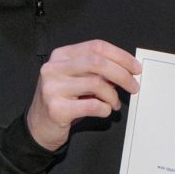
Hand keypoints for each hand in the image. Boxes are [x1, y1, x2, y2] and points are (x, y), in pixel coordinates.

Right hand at [26, 39, 141, 150]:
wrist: (38, 127)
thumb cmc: (63, 100)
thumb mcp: (76, 78)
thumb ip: (95, 70)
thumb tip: (126, 69)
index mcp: (60, 55)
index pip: (96, 46)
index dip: (120, 56)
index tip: (136, 68)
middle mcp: (53, 68)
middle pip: (97, 62)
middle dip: (122, 74)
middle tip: (133, 86)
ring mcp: (52, 88)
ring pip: (96, 84)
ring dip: (113, 96)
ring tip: (114, 103)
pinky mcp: (56, 109)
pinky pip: (92, 106)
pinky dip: (105, 109)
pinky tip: (104, 111)